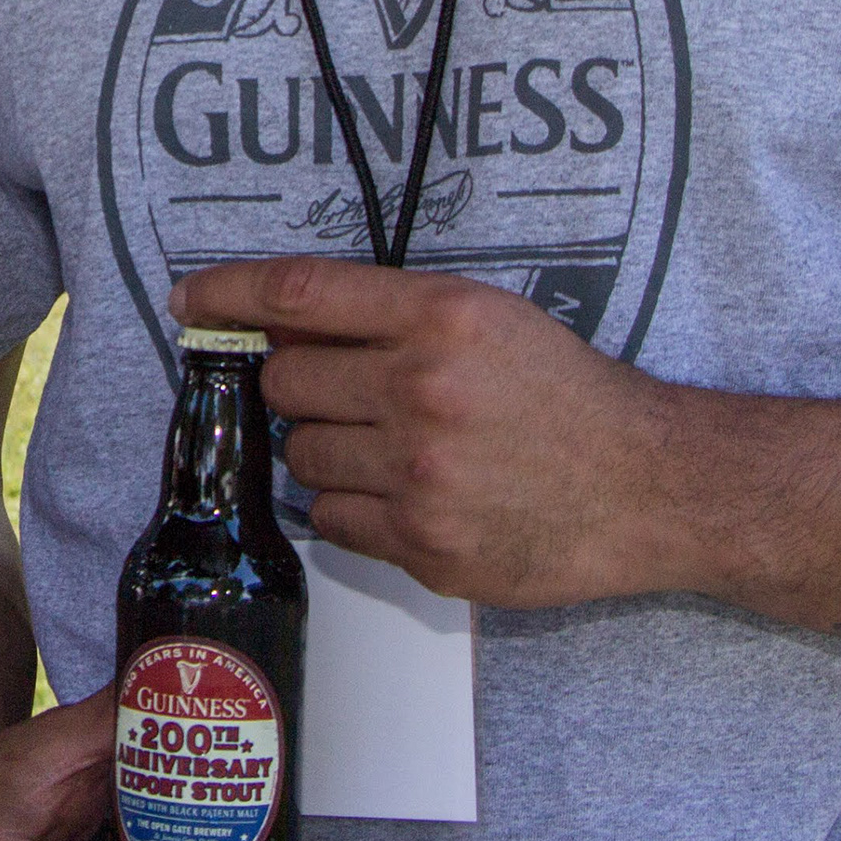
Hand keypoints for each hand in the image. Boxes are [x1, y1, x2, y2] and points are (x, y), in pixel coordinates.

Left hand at [182, 258, 688, 606]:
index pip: (299, 295)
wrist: (649, 486)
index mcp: (442, 319)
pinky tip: (413, 498)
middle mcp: (424, 392)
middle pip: (286, 385)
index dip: (229, 294)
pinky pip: (333, 523)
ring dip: (331, 453)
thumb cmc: (567, 397)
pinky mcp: (425, 546)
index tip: (191, 302)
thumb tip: (279, 326)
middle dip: (303, 390)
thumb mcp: (488, 319)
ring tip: (401, 452)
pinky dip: (356, 511)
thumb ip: (387, 317)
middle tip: (355, 398)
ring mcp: (422, 477)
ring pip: (301, 459)